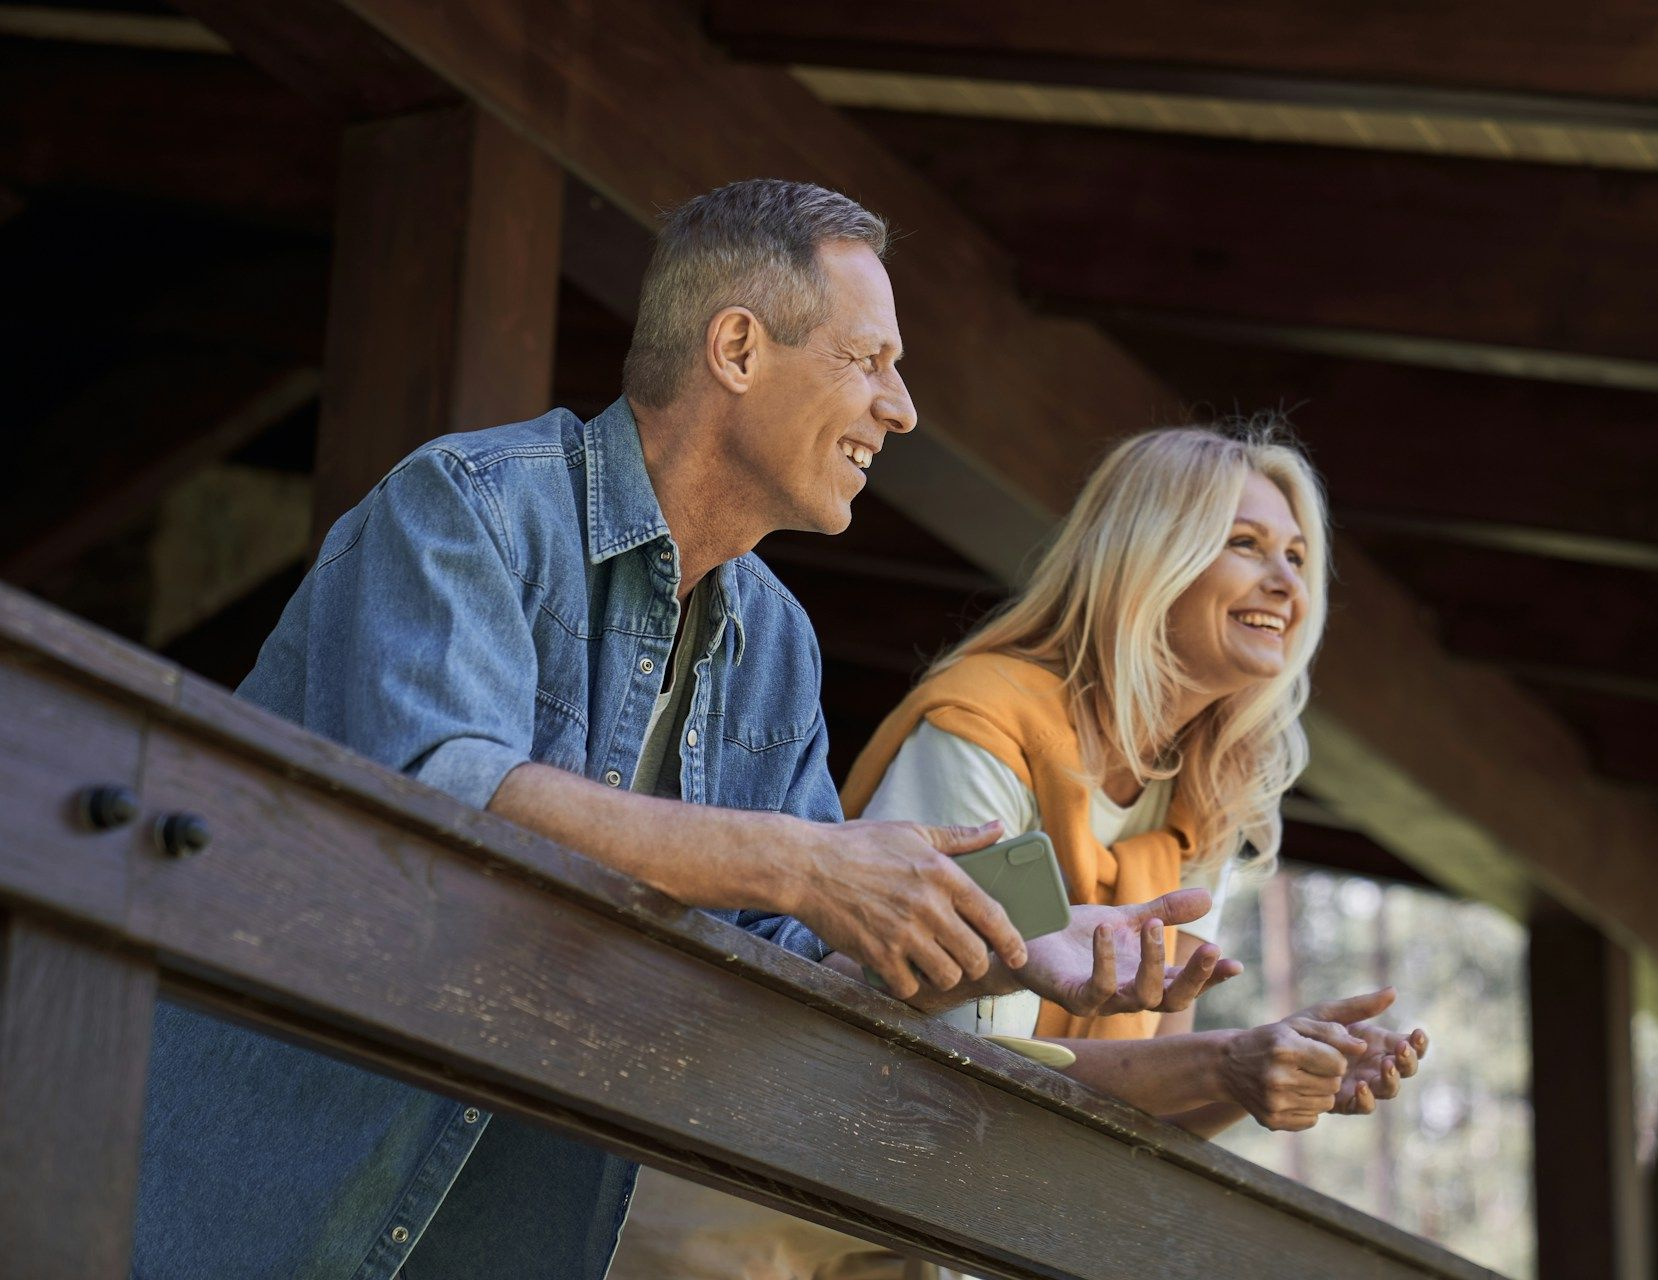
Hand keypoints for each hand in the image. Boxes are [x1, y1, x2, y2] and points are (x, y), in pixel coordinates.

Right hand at [796, 820, 1026, 998]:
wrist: (805, 865)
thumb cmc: (859, 845)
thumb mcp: (912, 831)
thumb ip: (960, 837)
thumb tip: (999, 827)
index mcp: (942, 874)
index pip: (994, 916)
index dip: (1013, 942)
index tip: (1019, 954)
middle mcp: (927, 906)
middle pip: (975, 956)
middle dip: (977, 963)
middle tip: (967, 960)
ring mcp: (902, 934)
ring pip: (947, 976)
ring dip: (945, 976)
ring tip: (935, 965)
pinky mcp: (877, 955)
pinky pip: (909, 987)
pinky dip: (909, 984)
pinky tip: (903, 971)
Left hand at [1018, 890, 1243, 1016]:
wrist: (1028, 938)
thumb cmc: (1078, 936)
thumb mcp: (1127, 919)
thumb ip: (1165, 912)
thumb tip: (1209, 897)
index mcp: (1145, 978)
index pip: (1186, 985)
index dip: (1211, 978)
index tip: (1235, 963)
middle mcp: (1128, 995)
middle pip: (1172, 1000)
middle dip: (1195, 977)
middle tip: (1210, 948)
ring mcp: (1101, 1001)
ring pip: (1140, 997)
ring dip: (1153, 962)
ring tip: (1153, 925)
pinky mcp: (1072, 997)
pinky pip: (1096, 988)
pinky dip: (1105, 960)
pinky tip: (1107, 930)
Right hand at [1219, 1003, 1368, 1131]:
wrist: (1229, 1065)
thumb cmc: (1270, 1040)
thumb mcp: (1297, 1025)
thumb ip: (1332, 1032)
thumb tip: (1363, 1048)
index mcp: (1285, 1049)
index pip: (1337, 1063)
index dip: (1334, 1057)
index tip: (1320, 1052)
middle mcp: (1277, 1078)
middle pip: (1334, 1085)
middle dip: (1329, 1075)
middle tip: (1310, 1066)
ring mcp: (1274, 1102)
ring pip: (1325, 1103)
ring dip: (1320, 1091)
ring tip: (1299, 1079)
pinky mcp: (1273, 1121)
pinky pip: (1312, 1119)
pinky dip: (1307, 1107)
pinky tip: (1290, 1094)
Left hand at [1294, 989, 1427, 1115]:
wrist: (1276, 1053)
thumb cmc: (1307, 1029)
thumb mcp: (1333, 1014)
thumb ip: (1361, 1006)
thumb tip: (1393, 991)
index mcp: (1378, 1044)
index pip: (1409, 1046)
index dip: (1418, 1043)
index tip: (1418, 1033)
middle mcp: (1375, 1066)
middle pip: (1405, 1069)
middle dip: (1408, 1060)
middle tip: (1401, 1049)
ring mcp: (1364, 1084)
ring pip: (1389, 1088)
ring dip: (1392, 1078)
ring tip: (1386, 1065)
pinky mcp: (1347, 1101)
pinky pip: (1365, 1105)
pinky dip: (1367, 1097)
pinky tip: (1360, 1085)